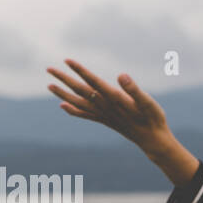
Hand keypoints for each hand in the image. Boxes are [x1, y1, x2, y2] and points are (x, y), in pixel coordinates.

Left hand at [47, 60, 198, 184]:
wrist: (153, 141)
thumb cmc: (153, 119)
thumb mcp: (148, 102)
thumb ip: (134, 90)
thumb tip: (121, 76)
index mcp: (115, 100)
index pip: (94, 82)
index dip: (81, 71)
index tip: (67, 60)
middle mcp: (106, 108)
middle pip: (81, 91)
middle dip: (65, 79)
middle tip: (49, 68)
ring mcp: (104, 115)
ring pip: (79, 103)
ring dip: (63, 94)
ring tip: (49, 85)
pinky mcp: (106, 120)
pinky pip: (85, 115)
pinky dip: (73, 110)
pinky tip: (63, 105)